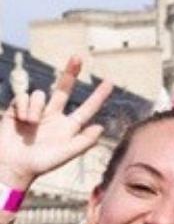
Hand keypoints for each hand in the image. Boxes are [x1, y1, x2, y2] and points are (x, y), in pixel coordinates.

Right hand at [0, 56, 111, 191]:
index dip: (98, 96)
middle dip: (70, 73)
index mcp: (69, 127)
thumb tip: (101, 127)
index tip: (110, 81)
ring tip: (30, 123)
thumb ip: (83, 142)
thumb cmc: (40, 164)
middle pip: (64, 89)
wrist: (12, 166)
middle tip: (78, 57)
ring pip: (40, 94)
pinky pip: (23, 97)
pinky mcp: (17, 110)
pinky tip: (20, 120)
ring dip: (36, 107)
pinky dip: (23, 107)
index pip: (87, 109)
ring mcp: (36, 112)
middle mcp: (54, 116)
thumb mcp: (65, 154)